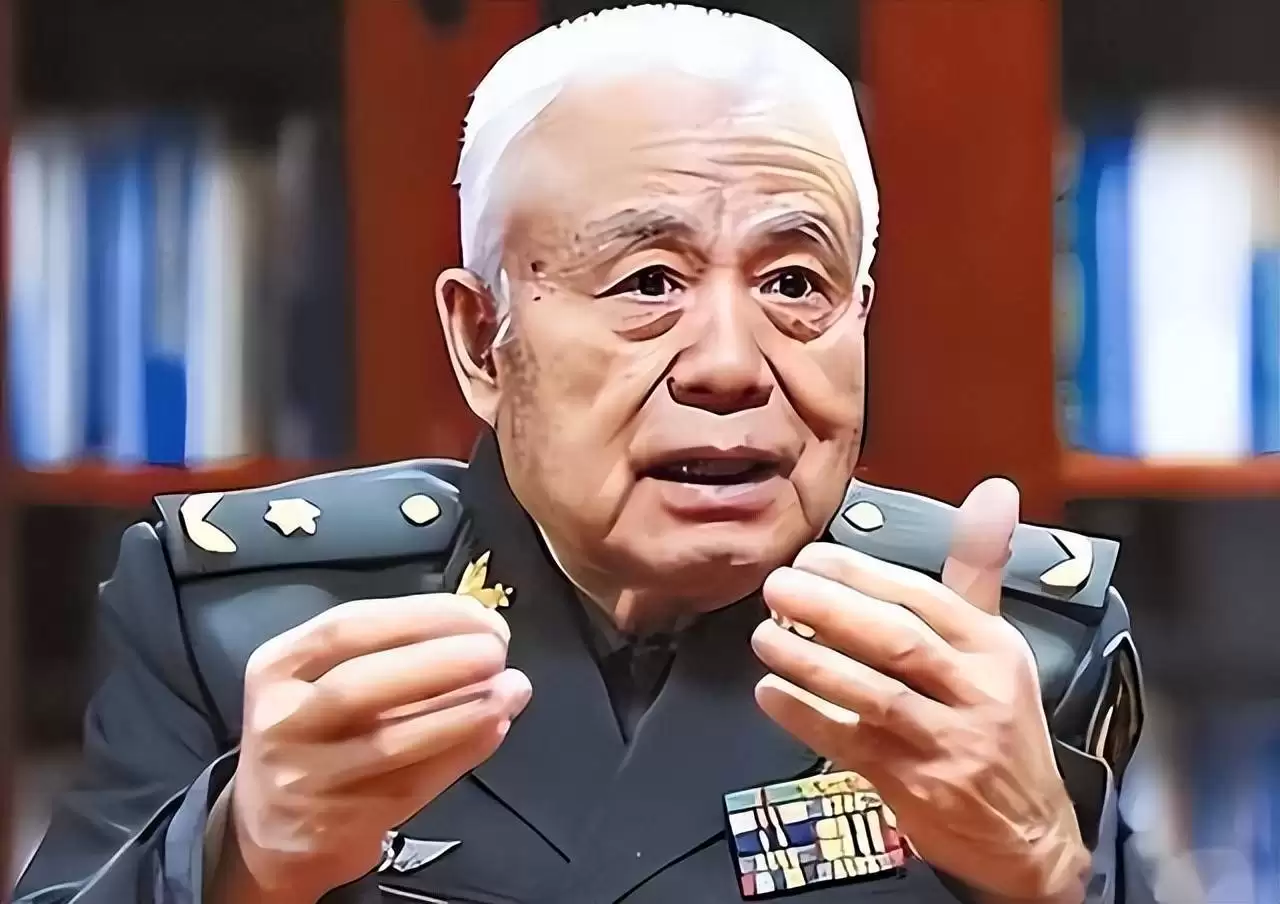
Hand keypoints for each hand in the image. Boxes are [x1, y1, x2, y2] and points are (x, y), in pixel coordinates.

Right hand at [225, 594, 531, 901]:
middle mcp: (283, 720)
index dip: (422, 616)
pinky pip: (412, 785)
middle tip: (498, 649)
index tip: (479, 613)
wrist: (269, 829)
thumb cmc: (315, 732)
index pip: (349, 628)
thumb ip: (391, 651)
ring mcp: (306, 778)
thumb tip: (481, 629)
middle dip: (442, 660)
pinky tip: (495, 727)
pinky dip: (459, 753)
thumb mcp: (324, 679)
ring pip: (392, 742)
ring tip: (512, 689)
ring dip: (463, 712)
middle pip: (364, 683)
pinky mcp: (337, 826)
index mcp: (279, 666)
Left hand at [752, 479, 1088, 903]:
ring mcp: (949, 743)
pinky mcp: (918, 787)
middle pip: (899, 640)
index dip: (864, 574)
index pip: (926, 598)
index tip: (813, 556)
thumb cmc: (999, 726)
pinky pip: (853, 744)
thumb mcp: (1000, 644)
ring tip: (763, 635)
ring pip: (875, 693)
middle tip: (778, 586)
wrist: (1026, 835)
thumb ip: (978, 569)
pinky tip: (769, 694)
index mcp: (994, 649)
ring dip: (811, 661)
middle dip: (832, 609)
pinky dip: (807, 717)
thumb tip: (993, 492)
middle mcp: (977, 692)